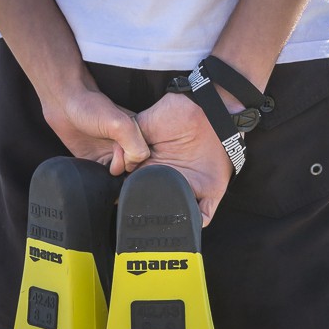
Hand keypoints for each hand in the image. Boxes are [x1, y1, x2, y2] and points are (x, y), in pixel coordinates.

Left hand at [41, 84, 149, 174]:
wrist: (63, 103)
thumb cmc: (90, 107)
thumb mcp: (120, 124)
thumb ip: (135, 146)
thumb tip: (132, 166)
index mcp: (138, 136)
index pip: (146, 160)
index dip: (136, 161)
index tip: (123, 150)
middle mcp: (127, 146)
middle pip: (132, 170)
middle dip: (122, 167)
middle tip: (113, 151)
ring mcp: (110, 154)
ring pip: (118, 176)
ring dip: (110, 173)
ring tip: (101, 156)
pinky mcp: (95, 160)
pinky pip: (102, 176)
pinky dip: (99, 176)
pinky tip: (94, 166)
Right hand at [134, 91, 233, 225]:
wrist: (206, 108)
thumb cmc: (173, 113)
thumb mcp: (142, 125)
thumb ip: (126, 144)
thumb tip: (117, 168)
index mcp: (152, 170)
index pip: (137, 192)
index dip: (130, 200)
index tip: (123, 205)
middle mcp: (170, 181)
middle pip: (158, 207)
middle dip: (150, 215)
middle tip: (144, 217)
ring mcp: (190, 187)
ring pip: (179, 214)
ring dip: (173, 219)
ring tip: (165, 217)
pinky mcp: (210, 190)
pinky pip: (204, 213)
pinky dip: (197, 220)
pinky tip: (190, 219)